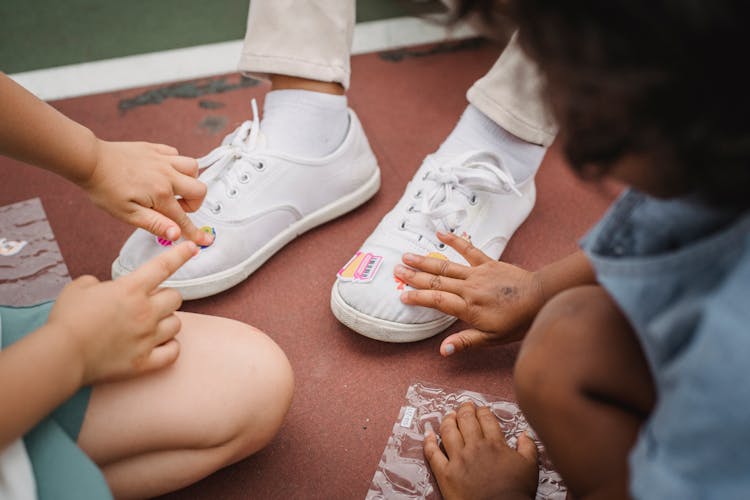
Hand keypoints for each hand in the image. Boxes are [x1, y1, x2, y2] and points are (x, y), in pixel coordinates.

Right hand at [47, 241, 197, 384]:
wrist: (61, 355)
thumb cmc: (67, 319)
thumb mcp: (79, 287)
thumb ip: (98, 283)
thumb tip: (104, 289)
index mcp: (131, 289)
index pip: (163, 266)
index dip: (180, 254)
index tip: (193, 247)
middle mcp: (145, 311)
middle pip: (175, 297)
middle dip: (164, 297)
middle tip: (149, 303)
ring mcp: (148, 337)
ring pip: (177, 323)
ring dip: (166, 322)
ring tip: (149, 325)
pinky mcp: (146, 361)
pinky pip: (173, 351)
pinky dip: (169, 347)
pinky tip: (159, 345)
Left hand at [82, 140, 212, 245]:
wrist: (90, 161)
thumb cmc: (105, 188)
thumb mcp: (127, 214)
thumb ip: (155, 224)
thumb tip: (176, 233)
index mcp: (160, 194)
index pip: (184, 218)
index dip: (195, 232)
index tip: (204, 240)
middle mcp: (167, 175)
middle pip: (199, 189)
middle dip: (194, 202)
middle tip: (176, 207)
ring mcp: (163, 159)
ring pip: (193, 167)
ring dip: (189, 180)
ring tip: (174, 188)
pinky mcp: (156, 149)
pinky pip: (177, 154)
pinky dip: (176, 164)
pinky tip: (163, 172)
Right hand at [395, 231, 543, 355]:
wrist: (541, 298)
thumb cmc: (517, 321)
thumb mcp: (492, 338)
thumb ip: (465, 341)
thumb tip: (443, 350)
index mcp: (468, 307)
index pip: (437, 301)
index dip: (418, 298)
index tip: (402, 295)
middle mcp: (469, 288)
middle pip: (436, 281)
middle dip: (414, 276)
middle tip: (396, 271)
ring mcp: (478, 273)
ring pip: (446, 266)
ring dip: (426, 261)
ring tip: (407, 256)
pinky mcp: (487, 263)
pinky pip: (468, 249)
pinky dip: (454, 241)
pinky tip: (440, 234)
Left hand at [424, 402, 537, 499]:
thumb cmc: (515, 493)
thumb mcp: (530, 468)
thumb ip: (528, 448)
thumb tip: (524, 435)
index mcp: (495, 444)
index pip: (486, 419)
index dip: (482, 411)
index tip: (480, 408)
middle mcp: (474, 447)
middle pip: (466, 420)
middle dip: (464, 410)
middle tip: (464, 406)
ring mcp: (458, 460)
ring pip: (448, 432)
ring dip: (447, 420)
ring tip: (449, 416)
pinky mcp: (445, 474)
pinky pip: (433, 454)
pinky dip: (428, 442)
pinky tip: (428, 435)